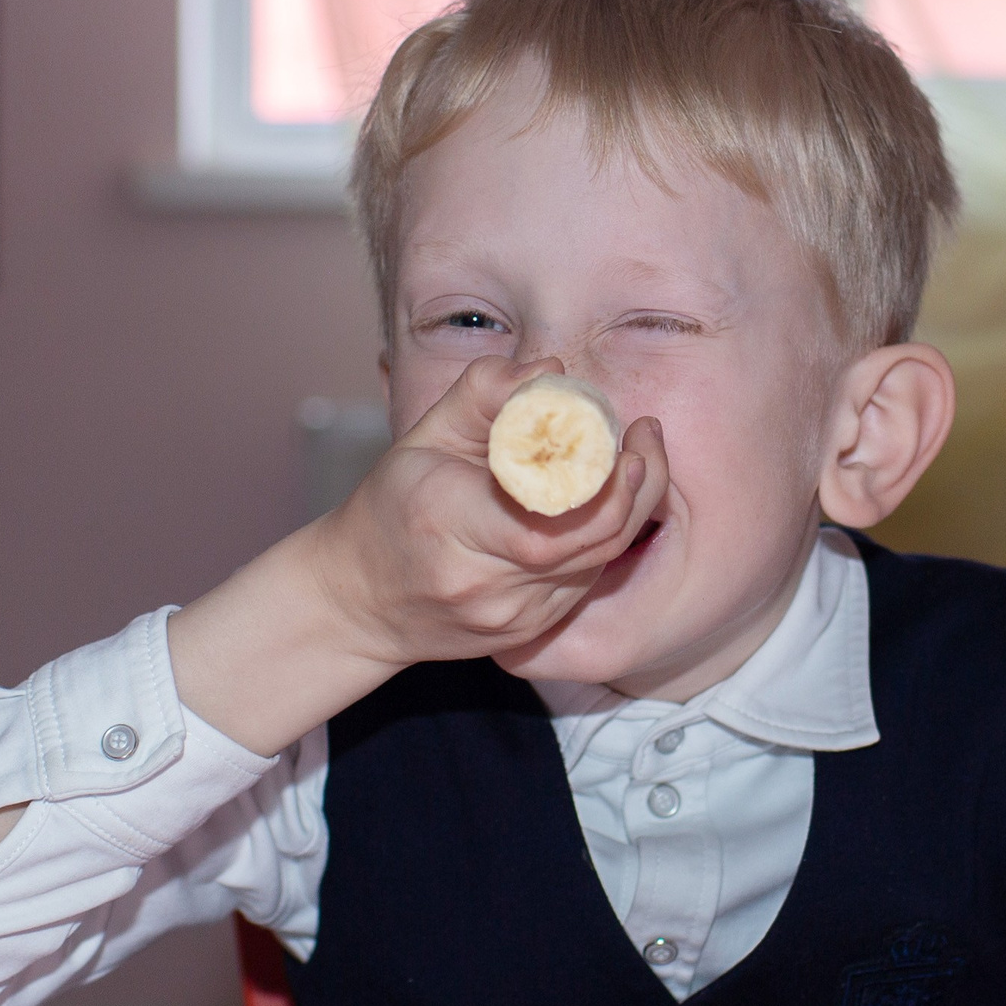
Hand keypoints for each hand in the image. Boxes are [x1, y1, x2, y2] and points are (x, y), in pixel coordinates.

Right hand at [169, 355, 665, 753]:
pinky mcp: (531, 633)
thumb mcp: (422, 436)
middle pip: (593, 542)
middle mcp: (486, 583)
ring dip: (628, 510)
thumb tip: (551, 372)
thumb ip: (485, 394)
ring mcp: (513, 617)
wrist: (359, 602)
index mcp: (452, 524)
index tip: (625, 430)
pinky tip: (603, 504)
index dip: (605, 479)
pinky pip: (585, 582)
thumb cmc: (391, 508)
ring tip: (632, 460)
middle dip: (636, 486)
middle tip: (646, 438)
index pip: (552, 517)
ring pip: (598, 563)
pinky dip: (601, 540)